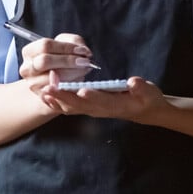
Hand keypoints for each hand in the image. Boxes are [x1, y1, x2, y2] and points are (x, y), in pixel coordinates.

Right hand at [18, 33, 94, 95]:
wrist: (55, 81)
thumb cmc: (61, 59)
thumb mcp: (66, 46)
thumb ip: (75, 43)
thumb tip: (84, 52)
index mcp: (29, 51)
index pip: (45, 45)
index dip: (66, 47)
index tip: (83, 51)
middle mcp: (27, 68)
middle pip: (45, 61)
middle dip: (68, 61)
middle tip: (85, 62)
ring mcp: (33, 84)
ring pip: (54, 78)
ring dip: (73, 74)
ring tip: (84, 71)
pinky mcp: (42, 97)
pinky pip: (59, 91)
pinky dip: (72, 85)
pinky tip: (78, 80)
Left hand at [41, 77, 165, 122]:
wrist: (145, 111)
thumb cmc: (147, 99)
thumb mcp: (149, 93)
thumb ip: (141, 88)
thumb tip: (134, 82)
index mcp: (116, 105)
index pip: (102, 101)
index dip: (92, 97)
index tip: (81, 90)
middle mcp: (102, 110)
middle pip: (81, 105)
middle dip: (65, 97)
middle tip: (50, 87)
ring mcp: (94, 110)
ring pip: (73, 108)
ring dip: (57, 100)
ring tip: (43, 91)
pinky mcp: (89, 108)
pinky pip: (70, 107)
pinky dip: (58, 103)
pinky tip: (46, 95)